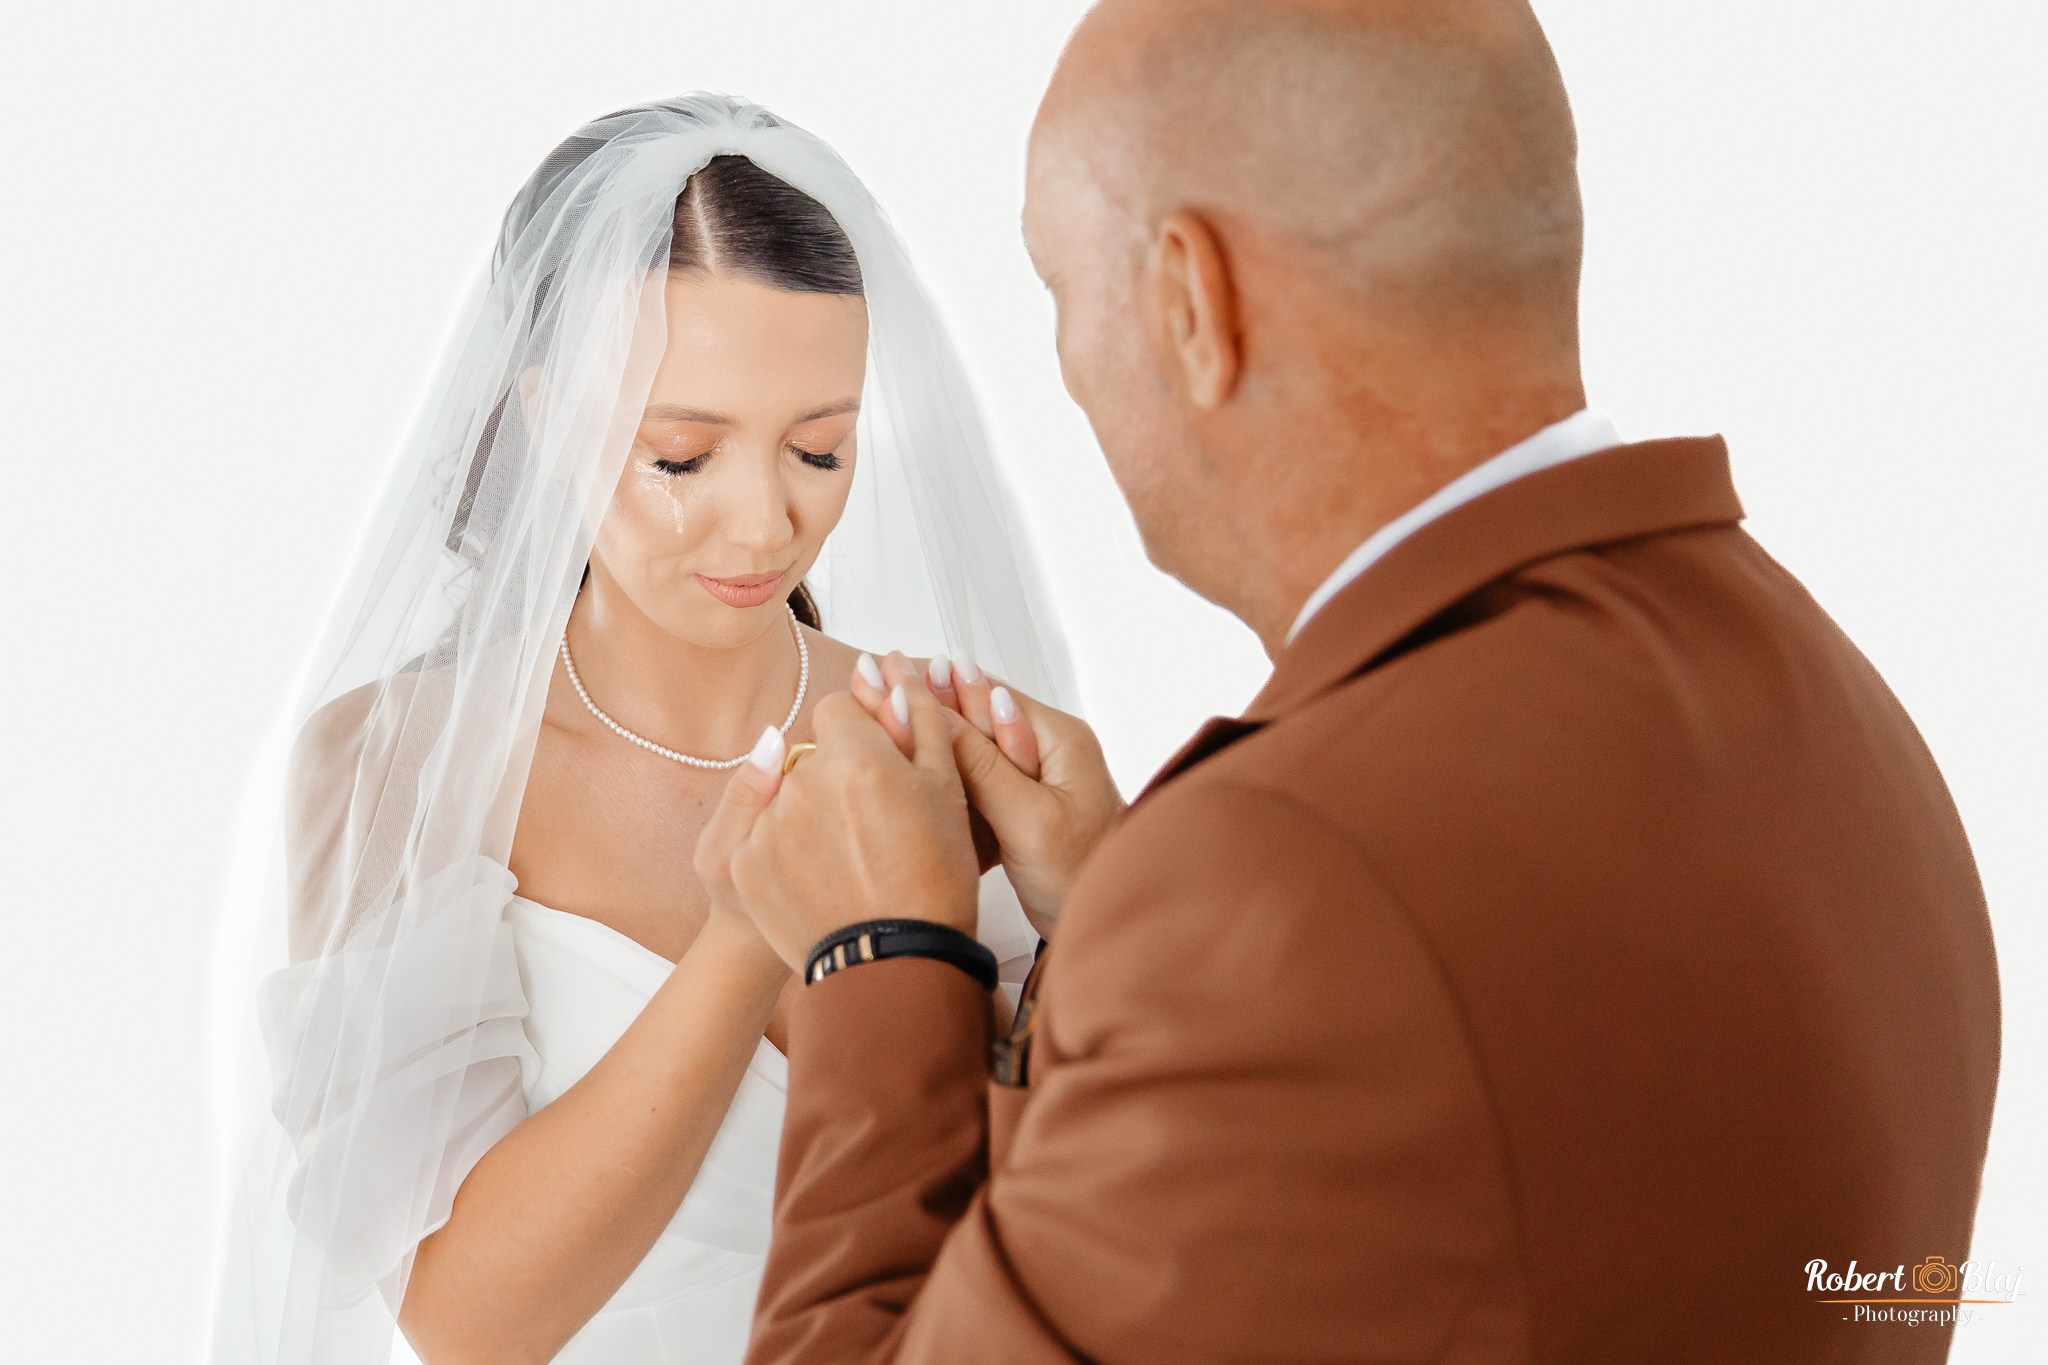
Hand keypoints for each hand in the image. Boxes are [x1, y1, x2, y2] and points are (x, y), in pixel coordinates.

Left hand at [702, 684, 983, 972]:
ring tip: (848, 859)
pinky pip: (760, 832)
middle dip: (837, 776)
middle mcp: (802, 782)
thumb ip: (916, 721)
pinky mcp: (742, 862)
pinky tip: (818, 877)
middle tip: (872, 826)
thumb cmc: (932, 880)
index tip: (881, 774)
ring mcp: (766, 824)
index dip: (865, 739)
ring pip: (787, 792)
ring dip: (810, 812)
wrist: (894, 965)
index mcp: (855, 756)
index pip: (841, 710)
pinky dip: (782, 848)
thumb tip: (887, 667)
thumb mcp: (945, 791)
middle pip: (813, 753)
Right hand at [851, 651, 1124, 934]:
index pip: (991, 696)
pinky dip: (948, 772)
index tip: (896, 667)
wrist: (1111, 926)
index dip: (941, 682)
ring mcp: (1036, 782)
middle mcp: (1049, 752)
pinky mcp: (1022, 813)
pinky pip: (978, 782)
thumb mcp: (1029, 818)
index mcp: (1060, 740)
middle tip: (881, 673)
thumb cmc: (1086, 874)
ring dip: (935, 734)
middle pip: (980, 715)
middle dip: (932, 699)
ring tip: (886, 711)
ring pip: (974, 749)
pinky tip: (915, 762)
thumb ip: (983, 766)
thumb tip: (937, 715)